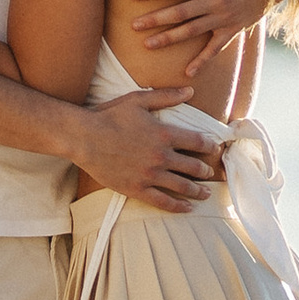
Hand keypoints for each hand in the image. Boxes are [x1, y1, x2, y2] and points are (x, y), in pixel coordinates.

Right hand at [67, 86, 222, 214]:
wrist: (84, 138)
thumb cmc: (109, 116)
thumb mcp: (138, 100)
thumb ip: (166, 96)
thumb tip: (190, 91)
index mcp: (164, 134)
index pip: (197, 142)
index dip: (210, 146)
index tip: (214, 149)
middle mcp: (161, 157)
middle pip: (193, 167)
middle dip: (206, 171)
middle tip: (211, 173)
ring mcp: (150, 175)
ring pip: (182, 186)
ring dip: (197, 190)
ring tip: (205, 193)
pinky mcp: (137, 189)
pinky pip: (163, 202)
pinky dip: (178, 206)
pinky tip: (187, 208)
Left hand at [127, 0, 272, 82]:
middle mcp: (216, 0)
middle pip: (179, 12)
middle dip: (155, 19)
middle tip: (133, 26)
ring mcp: (225, 17)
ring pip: (192, 31)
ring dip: (169, 39)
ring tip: (147, 45)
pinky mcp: (234, 29)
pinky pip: (216, 49)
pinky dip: (202, 61)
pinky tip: (188, 73)